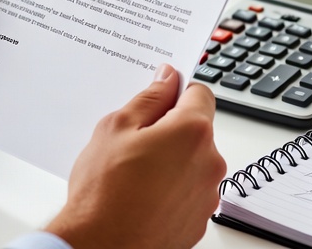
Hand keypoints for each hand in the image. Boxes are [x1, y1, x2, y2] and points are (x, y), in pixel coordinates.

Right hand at [45, 65, 224, 248]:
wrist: (102, 247)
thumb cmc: (105, 190)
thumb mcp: (117, 126)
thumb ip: (149, 97)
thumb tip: (167, 79)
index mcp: (192, 132)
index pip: (200, 92)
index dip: (177, 89)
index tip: (160, 92)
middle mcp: (209, 164)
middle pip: (197, 128)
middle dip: (170, 125)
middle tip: (135, 136)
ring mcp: (206, 196)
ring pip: (192, 160)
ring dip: (171, 157)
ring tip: (134, 169)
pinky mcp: (198, 220)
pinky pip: (188, 188)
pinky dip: (171, 185)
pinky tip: (142, 191)